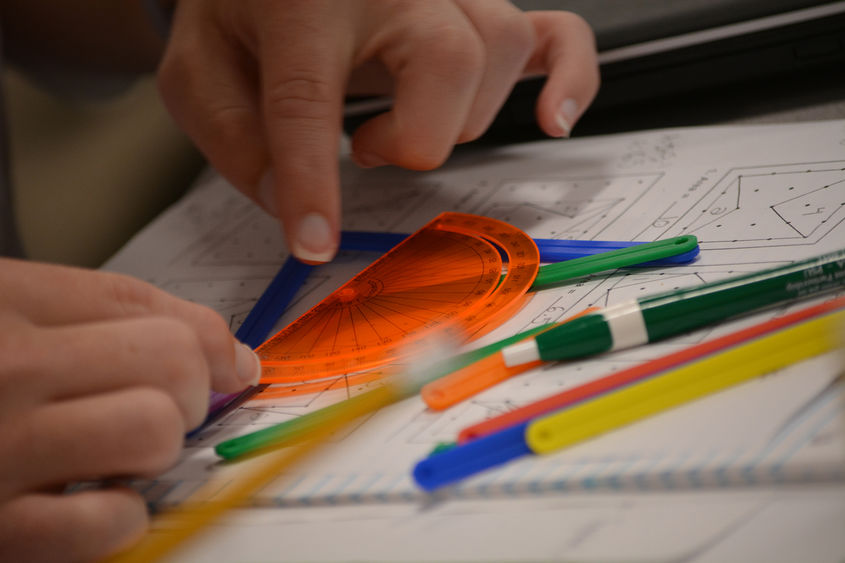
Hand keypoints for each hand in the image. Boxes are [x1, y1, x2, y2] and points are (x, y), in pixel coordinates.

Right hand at [0, 258, 259, 561]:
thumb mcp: (0, 315)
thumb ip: (100, 318)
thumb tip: (229, 355)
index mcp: (0, 302)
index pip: (144, 303)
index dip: (209, 337)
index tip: (229, 363)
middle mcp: (2, 366)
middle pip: (169, 361)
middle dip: (188, 390)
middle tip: (163, 407)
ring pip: (153, 431)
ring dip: (157, 450)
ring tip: (122, 453)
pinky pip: (108, 521)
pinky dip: (118, 517)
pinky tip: (89, 501)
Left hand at [157, 0, 598, 262]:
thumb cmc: (242, 9)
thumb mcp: (200, 69)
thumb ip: (233, 137)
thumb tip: (294, 204)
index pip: (309, 99)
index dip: (312, 183)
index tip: (314, 245)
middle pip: (449, 67)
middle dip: (412, 138)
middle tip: (367, 148)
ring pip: (496, 57)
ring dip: (455, 117)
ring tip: (403, 121)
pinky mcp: (483, 6)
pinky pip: (559, 35)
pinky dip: (570, 80)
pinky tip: (553, 121)